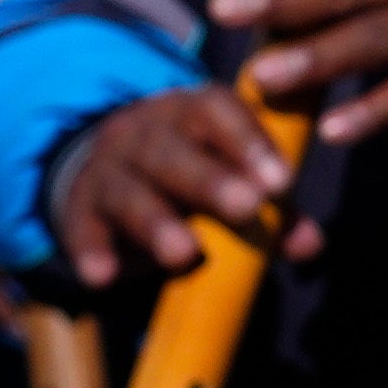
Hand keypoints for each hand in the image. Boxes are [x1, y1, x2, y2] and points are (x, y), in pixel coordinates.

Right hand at [49, 83, 306, 289]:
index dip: (248, 141)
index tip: (281, 182)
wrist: (108, 173)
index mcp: (191, 114)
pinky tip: (102, 276)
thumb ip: (277, 210)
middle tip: (246, 207)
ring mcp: (106, 169)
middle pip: (169, 151)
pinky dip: (91, 251)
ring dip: (155, 222)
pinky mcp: (79, 208)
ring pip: (128, 190)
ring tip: (183, 254)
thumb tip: (308, 243)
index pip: (217, 110)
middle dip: (208, 180)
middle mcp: (143, 133)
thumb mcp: (236, 181)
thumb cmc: (195, 175)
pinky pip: (82, 227)